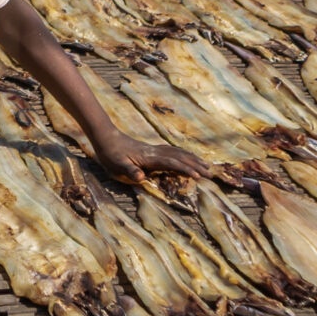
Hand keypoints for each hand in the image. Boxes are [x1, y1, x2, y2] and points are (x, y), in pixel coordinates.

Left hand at [92, 129, 212, 186]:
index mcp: (150, 158)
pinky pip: (173, 151)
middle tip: (210, 173)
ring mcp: (155, 149)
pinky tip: (187, 157)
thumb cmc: (111, 155)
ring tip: (205, 165)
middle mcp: (156, 152)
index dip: (186, 170)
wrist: (106, 137)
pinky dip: (184, 154)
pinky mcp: (152, 149)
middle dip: (196, 165)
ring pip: (179, 153)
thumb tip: (141, 178)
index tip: (198, 177)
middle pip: (180, 157)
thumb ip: (130, 172)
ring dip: (193, 159)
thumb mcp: (117, 166)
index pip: (172, 163)